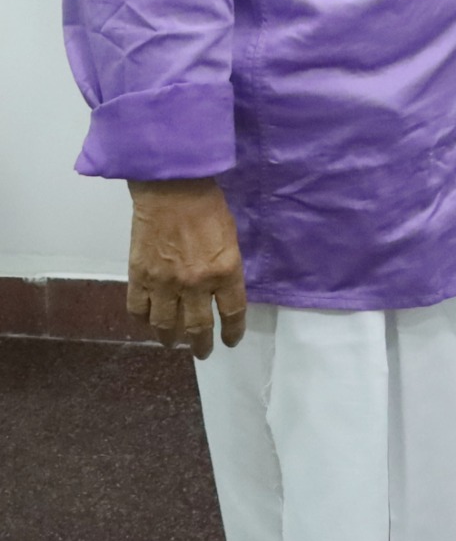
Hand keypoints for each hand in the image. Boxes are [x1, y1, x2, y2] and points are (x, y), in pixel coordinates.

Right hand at [127, 180, 246, 359]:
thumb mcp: (231, 237)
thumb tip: (222, 290)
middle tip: (202, 352)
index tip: (231, 341)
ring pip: (165, 326)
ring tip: (173, 343)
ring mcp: (164, 283)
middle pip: (198, 328)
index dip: (232, 332)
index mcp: (225, 271)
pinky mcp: (139, 277)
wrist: (171, 188)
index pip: (232, 313)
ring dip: (170, 339)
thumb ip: (226, 267)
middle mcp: (195, 284)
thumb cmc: (208, 206)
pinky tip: (148, 321)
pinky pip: (137, 310)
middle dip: (201, 345)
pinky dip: (143, 320)